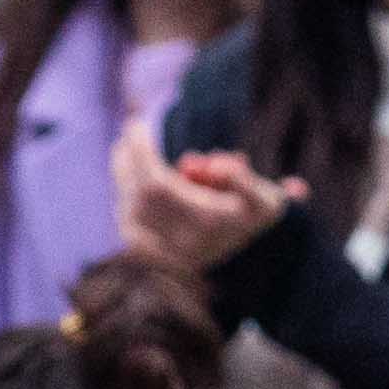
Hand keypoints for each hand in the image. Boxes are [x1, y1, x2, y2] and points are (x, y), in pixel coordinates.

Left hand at [108, 118, 292, 277]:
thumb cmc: (255, 217)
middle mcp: (184, 241)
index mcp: (207, 221)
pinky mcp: (158, 262)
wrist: (255, 261)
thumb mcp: (266, 197)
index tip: (137, 125)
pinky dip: (124, 205)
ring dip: (123, 179)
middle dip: (128, 162)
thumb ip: (244, 179)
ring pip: (130, 214)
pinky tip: (126, 185)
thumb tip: (215, 165)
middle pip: (140, 197)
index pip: (157, 184)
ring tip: (124, 152)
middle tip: (129, 134)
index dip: (141, 154)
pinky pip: (129, 233)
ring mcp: (168, 256)